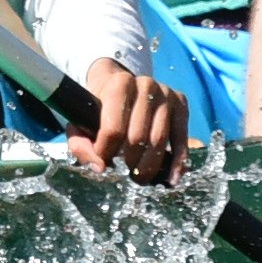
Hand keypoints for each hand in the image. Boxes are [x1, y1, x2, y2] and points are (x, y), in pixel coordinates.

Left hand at [66, 56, 187, 183]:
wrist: (119, 85)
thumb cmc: (98, 108)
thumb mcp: (80, 123)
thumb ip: (80, 146)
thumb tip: (100, 168)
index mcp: (119, 84)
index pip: (114, 129)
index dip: (106, 152)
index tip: (103, 161)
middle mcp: (145, 84)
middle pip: (138, 137)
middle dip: (130, 162)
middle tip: (125, 173)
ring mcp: (166, 93)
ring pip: (159, 140)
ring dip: (149, 166)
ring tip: (139, 177)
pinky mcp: (181, 103)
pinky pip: (181, 138)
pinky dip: (177, 161)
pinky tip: (171, 178)